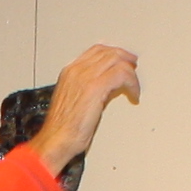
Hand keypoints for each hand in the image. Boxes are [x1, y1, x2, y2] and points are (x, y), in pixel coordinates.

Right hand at [30, 44, 141, 172]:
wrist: (56, 139)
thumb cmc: (63, 127)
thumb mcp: (75, 100)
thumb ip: (89, 88)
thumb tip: (108, 86)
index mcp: (70, 72)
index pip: (96, 51)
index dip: (114, 53)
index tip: (124, 61)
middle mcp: (77, 70)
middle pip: (108, 52)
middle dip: (125, 59)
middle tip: (134, 69)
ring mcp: (86, 77)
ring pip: (117, 60)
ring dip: (130, 72)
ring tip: (134, 84)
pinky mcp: (96, 87)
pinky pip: (122, 74)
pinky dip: (132, 83)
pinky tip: (133, 94)